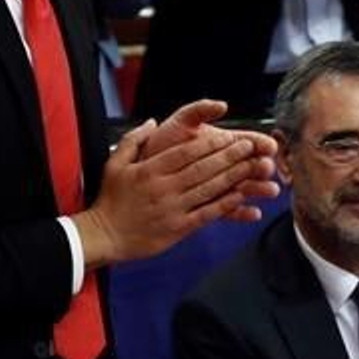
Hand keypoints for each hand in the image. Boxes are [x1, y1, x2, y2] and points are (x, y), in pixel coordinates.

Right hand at [76, 108, 278, 266]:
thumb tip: (151, 122)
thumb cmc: (110, 199)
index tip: (229, 136)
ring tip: (254, 166)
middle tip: (250, 146)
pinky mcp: (178, 227)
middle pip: (203, 168)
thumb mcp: (114, 164)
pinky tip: (242, 196)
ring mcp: (173, 208)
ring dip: (235, 177)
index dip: (211, 143)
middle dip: (230, 156)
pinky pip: (207, 213)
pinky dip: (226, 204)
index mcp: (150, 170)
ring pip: (209, 189)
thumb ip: (133, 140)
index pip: (186, 152)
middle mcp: (164, 187)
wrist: (104, 235)